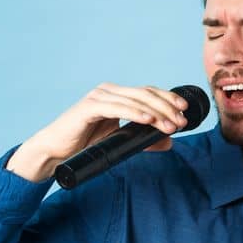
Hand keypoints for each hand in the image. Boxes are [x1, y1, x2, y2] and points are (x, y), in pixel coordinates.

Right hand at [7, 82, 190, 181]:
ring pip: (135, 99)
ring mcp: (98, 97)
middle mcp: (109, 91)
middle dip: (167, 107)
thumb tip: (169, 142)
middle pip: (145, 93)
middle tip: (180, 122)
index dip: (168, 98)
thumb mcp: (121, 140)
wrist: (57, 151)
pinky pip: (117, 107)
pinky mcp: (89, 107)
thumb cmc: (87, 143)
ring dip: (156, 112)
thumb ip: (144, 139)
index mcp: (117, 95)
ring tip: (170, 125)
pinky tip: (148, 119)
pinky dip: (134, 112)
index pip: (148, 92)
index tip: (185, 110)